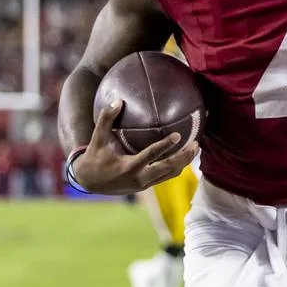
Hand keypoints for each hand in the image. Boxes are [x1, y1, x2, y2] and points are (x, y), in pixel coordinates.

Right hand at [70, 100, 198, 196]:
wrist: (90, 182)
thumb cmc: (95, 157)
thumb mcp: (98, 138)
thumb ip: (106, 118)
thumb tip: (118, 100)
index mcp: (128, 167)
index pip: (151, 155)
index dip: (165, 146)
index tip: (178, 135)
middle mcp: (139, 178)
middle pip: (168, 169)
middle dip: (184, 157)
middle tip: (196, 144)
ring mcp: (144, 184)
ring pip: (170, 174)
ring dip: (184, 162)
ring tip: (195, 148)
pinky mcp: (147, 186)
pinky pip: (166, 176)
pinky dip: (177, 167)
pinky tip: (184, 155)